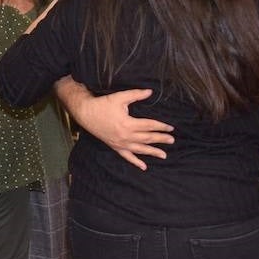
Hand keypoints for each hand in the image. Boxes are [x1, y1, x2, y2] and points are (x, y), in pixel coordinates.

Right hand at [55, 81, 172, 170]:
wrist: (86, 114)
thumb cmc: (103, 104)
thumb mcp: (120, 97)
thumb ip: (136, 95)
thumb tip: (150, 92)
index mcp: (128, 124)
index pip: (149, 126)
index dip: (161, 126)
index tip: (170, 128)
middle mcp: (126, 136)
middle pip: (147, 138)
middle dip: (160, 139)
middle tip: (172, 140)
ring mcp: (120, 143)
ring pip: (140, 149)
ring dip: (152, 152)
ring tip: (164, 155)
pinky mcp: (115, 146)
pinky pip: (127, 157)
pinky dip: (136, 162)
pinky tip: (144, 167)